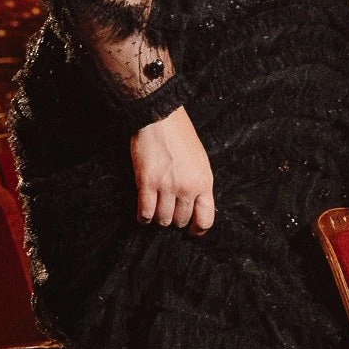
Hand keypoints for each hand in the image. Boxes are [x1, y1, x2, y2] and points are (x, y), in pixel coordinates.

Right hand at [131, 106, 214, 235]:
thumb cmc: (180, 135)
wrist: (160, 117)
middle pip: (181, 220)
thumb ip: (199, 184)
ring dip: (158, 219)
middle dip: (174, 220)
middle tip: (168, 212)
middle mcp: (187, 187)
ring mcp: (167, 186)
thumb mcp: (200, 161)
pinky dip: (143, 217)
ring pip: (163, 220)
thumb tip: (194, 205)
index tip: (190, 231)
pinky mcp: (147, 182)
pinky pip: (145, 212)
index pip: (205, 219)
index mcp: (204, 181)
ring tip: (155, 212)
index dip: (197, 230)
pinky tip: (143, 214)